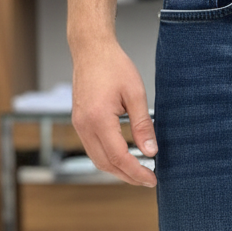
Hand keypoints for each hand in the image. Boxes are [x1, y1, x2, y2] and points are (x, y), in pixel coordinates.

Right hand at [70, 37, 157, 186]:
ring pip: (97, 159)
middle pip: (106, 164)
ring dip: (118, 170)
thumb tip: (151, 152)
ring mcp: (79, 125)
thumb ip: (143, 125)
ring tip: (139, 172)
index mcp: (98, 119)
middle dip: (128, 176)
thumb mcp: (136, 94)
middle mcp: (84, 125)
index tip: (153, 179)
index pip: (119, 157)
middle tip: (148, 180)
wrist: (91, 50)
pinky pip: (93, 149)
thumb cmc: (114, 66)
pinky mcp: (79, 122)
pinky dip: (109, 158)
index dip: (136, 172)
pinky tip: (125, 158)